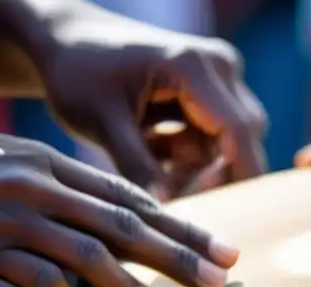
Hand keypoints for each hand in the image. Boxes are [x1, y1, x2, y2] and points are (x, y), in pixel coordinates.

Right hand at [0, 131, 237, 286]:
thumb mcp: (7, 162)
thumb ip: (64, 190)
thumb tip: (121, 226)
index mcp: (43, 170)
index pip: (127, 202)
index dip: (180, 229)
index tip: (221, 252)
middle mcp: (28, 199)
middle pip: (118, 232)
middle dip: (176, 258)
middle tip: (217, 282)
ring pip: (74, 266)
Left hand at [36, 11, 268, 198]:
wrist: (69, 45)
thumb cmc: (77, 73)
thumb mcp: (101, 121)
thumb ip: (135, 164)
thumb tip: (165, 211)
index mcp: (193, 66)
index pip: (238, 131)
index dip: (233, 179)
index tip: (214, 216)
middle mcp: (219, 70)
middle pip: (242, 144)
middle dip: (213, 182)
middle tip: (171, 204)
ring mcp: (219, 85)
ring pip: (229, 151)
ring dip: (197, 175)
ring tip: (153, 177)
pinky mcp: (211, 101)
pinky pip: (214, 147)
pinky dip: (189, 166)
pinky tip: (154, 162)